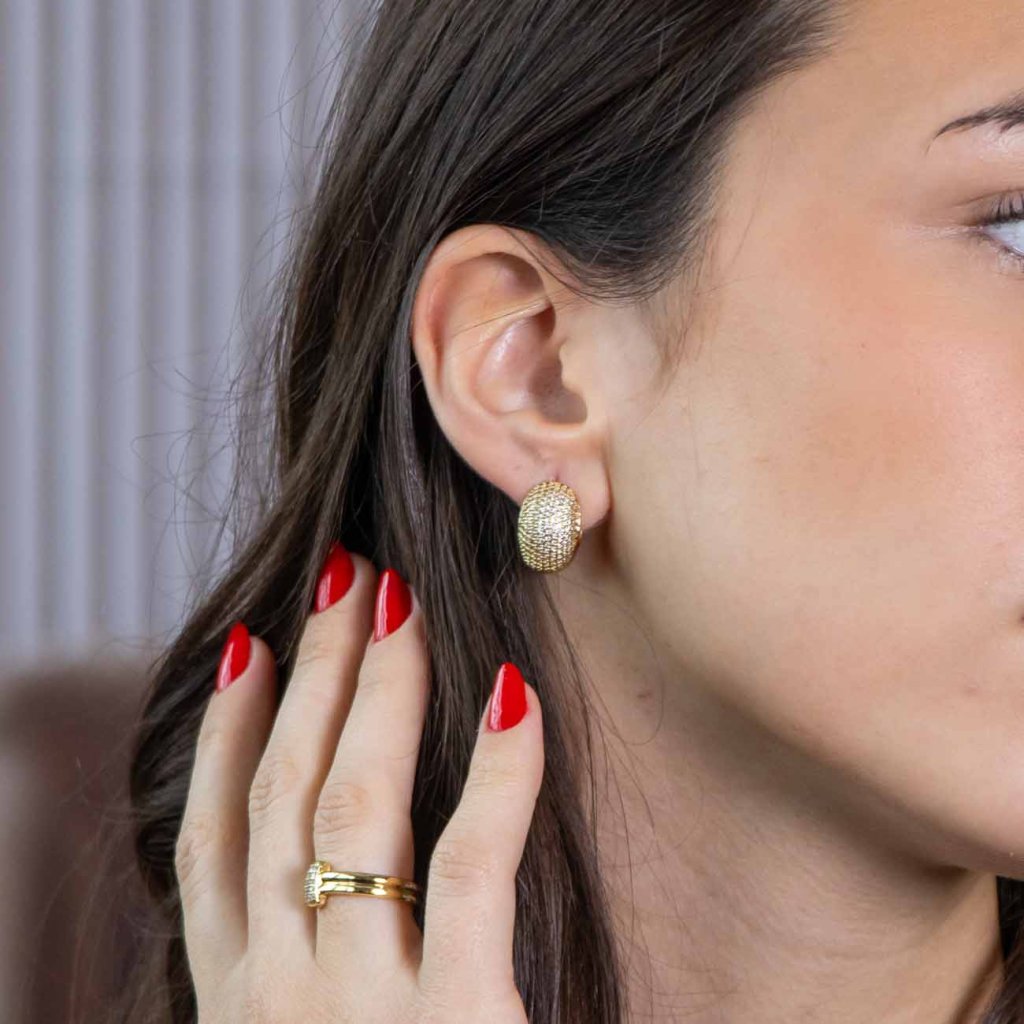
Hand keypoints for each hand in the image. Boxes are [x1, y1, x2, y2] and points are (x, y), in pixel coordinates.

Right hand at [175, 544, 544, 1021]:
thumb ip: (307, 958)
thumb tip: (322, 859)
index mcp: (240, 1001)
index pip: (211, 843)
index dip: (224, 733)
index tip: (248, 648)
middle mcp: (278, 997)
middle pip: (283, 793)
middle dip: (311, 670)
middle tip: (341, 576)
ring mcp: (359, 1006)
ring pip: (355, 803)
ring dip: (377, 686)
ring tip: (397, 598)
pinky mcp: (460, 1021)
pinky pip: (471, 863)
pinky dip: (495, 769)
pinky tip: (514, 695)